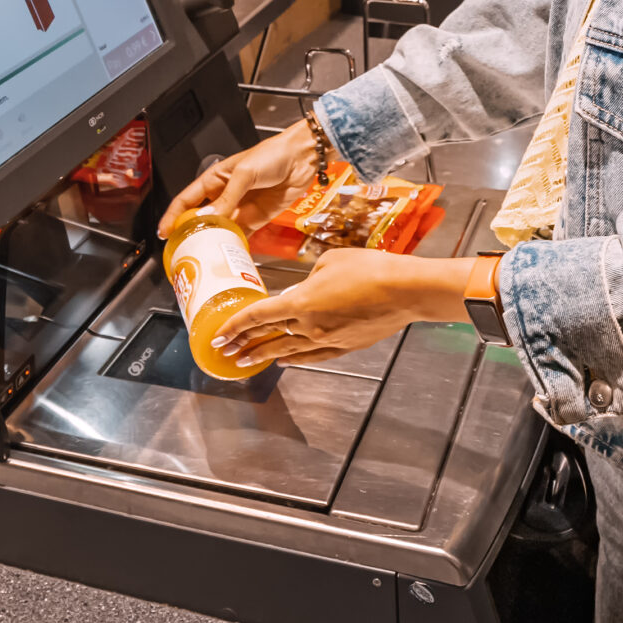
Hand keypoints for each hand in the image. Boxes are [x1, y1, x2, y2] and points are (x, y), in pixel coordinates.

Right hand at [156, 122, 318, 239]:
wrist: (302, 158)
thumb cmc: (272, 154)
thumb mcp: (244, 173)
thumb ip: (227, 197)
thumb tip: (208, 216)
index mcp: (215, 179)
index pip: (187, 200)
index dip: (173, 216)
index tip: (163, 232)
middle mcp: (225, 195)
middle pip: (202, 218)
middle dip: (192, 234)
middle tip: (184, 250)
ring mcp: (241, 207)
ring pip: (221, 229)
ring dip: (214, 242)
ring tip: (205, 257)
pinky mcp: (257, 217)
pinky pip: (242, 235)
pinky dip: (235, 245)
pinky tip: (229, 254)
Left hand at [210, 249, 473, 368]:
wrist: (404, 290)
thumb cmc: (369, 268)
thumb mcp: (329, 260)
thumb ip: (309, 276)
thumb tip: (305, 286)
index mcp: (300, 302)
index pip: (258, 316)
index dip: (235, 326)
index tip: (218, 335)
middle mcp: (308, 326)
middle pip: (268, 336)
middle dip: (244, 344)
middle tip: (225, 352)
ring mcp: (327, 339)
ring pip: (288, 350)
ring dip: (265, 355)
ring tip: (247, 362)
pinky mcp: (345, 346)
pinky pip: (313, 356)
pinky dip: (296, 359)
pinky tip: (287, 362)